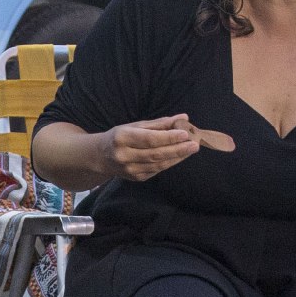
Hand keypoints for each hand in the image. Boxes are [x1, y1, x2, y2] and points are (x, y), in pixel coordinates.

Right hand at [101, 115, 224, 180]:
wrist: (100, 157)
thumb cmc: (120, 136)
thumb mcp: (135, 126)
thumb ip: (159, 123)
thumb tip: (183, 118)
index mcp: (122, 138)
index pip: (149, 139)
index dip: (168, 137)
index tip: (185, 133)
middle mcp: (124, 156)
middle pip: (156, 154)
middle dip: (177, 149)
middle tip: (195, 144)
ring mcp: (129, 170)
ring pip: (158, 164)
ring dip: (177, 157)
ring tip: (191, 149)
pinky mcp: (136, 178)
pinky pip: (157, 170)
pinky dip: (170, 163)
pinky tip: (180, 156)